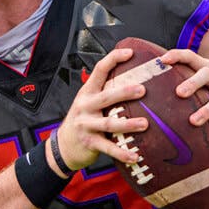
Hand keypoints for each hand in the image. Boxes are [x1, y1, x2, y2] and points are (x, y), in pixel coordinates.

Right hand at [56, 48, 148, 169]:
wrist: (64, 145)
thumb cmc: (83, 120)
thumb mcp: (90, 102)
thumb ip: (106, 93)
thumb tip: (135, 79)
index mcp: (88, 92)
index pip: (99, 70)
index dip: (114, 59)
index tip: (130, 53)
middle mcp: (85, 106)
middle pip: (106, 97)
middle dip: (124, 92)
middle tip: (143, 90)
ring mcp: (86, 125)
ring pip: (109, 124)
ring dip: (128, 124)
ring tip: (144, 124)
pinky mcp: (89, 143)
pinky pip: (108, 148)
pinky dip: (122, 152)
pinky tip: (135, 155)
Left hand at [159, 49, 208, 155]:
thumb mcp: (199, 82)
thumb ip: (177, 81)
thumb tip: (140, 87)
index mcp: (206, 67)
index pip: (191, 57)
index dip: (177, 56)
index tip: (162, 60)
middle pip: (207, 74)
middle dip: (193, 82)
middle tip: (179, 93)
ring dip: (206, 110)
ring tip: (193, 121)